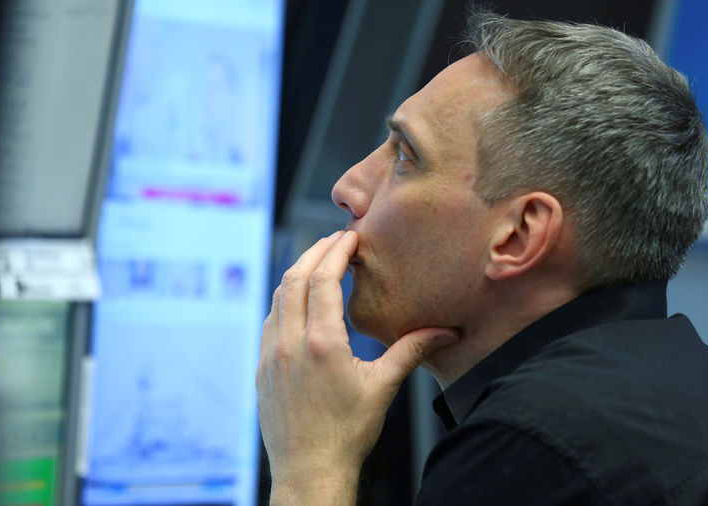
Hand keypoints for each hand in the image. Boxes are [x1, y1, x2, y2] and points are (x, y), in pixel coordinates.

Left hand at [256, 230, 459, 503]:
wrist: (309, 471)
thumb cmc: (347, 433)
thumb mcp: (383, 387)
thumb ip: (412, 351)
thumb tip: (446, 331)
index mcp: (321, 343)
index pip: (323, 279)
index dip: (336, 251)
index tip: (350, 237)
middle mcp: (289, 343)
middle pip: (295, 277)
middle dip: (315, 252)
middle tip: (335, 239)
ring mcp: (270, 354)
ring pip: (278, 296)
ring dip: (297, 272)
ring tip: (319, 262)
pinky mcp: (262, 367)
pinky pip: (269, 320)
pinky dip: (284, 299)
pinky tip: (299, 300)